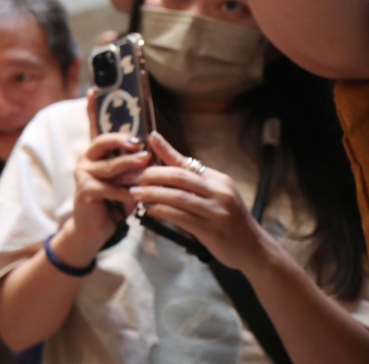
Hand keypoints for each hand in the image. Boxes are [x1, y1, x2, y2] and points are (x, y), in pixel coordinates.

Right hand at [59, 91, 147, 264]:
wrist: (94, 229)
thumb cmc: (113, 201)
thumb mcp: (124, 180)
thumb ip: (131, 166)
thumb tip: (147, 155)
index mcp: (96, 153)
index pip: (94, 126)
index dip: (92, 109)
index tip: (93, 90)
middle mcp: (86, 159)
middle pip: (102, 141)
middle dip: (123, 140)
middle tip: (140, 143)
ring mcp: (83, 174)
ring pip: (110, 166)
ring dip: (130, 167)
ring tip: (145, 165)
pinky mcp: (85, 190)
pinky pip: (110, 187)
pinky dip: (126, 192)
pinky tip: (135, 197)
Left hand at [132, 132, 271, 271]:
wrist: (253, 249)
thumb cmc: (228, 220)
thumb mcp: (215, 195)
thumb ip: (193, 181)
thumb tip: (168, 163)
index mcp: (219, 180)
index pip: (187, 162)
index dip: (166, 150)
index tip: (149, 139)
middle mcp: (219, 192)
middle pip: (179, 177)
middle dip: (153, 175)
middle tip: (135, 178)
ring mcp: (216, 211)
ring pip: (176, 196)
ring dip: (152, 193)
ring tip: (135, 193)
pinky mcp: (211, 229)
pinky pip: (180, 217)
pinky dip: (161, 211)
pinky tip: (150, 210)